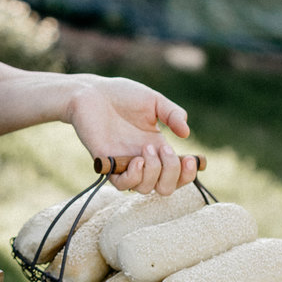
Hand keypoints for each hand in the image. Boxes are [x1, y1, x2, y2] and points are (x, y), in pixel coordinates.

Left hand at [65, 75, 199, 195]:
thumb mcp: (154, 101)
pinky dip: (134, 177)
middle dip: (173, 174)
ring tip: (146, 147)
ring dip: (154, 172)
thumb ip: (173, 114)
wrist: (91, 92)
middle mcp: (143, 160)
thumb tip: (186, 133)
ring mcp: (125, 164)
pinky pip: (122, 186)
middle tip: (165, 149)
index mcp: (158, 148)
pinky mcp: (107, 164)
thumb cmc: (121, 95)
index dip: (188, 175)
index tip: (190, 159)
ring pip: (146, 189)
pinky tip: (136, 159)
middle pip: (165, 188)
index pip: (177, 176)